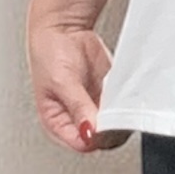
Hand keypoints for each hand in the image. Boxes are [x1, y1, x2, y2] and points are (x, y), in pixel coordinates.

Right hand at [26, 16, 132, 153]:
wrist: (63, 29)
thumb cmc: (49, 54)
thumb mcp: (62, 82)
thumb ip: (78, 108)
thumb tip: (89, 133)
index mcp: (57, 123)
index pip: (81, 144)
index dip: (96, 136)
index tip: (104, 121)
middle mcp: (76, 120)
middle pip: (102, 139)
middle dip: (111, 126)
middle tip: (113, 107)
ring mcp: (94, 109)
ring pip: (115, 126)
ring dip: (120, 115)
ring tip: (114, 96)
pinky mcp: (108, 97)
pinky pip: (122, 109)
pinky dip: (125, 103)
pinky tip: (120, 92)